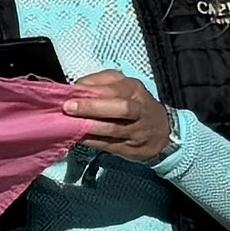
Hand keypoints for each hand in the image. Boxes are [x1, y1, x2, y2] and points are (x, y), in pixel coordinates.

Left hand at [60, 70, 176, 165]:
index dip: (90, 90)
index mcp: (134, 89)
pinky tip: (77, 137)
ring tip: (69, 124)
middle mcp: (138, 109)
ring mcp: (136, 131)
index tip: (68, 93)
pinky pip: (108, 144)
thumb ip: (99, 82)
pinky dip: (91, 141)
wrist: (161, 131)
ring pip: (113, 129)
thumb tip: (75, 87)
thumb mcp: (122, 86)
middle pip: (120, 108)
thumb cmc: (133, 104)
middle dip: (92, 107)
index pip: (113, 87)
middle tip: (68, 108)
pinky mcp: (131, 148)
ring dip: (89, 127)